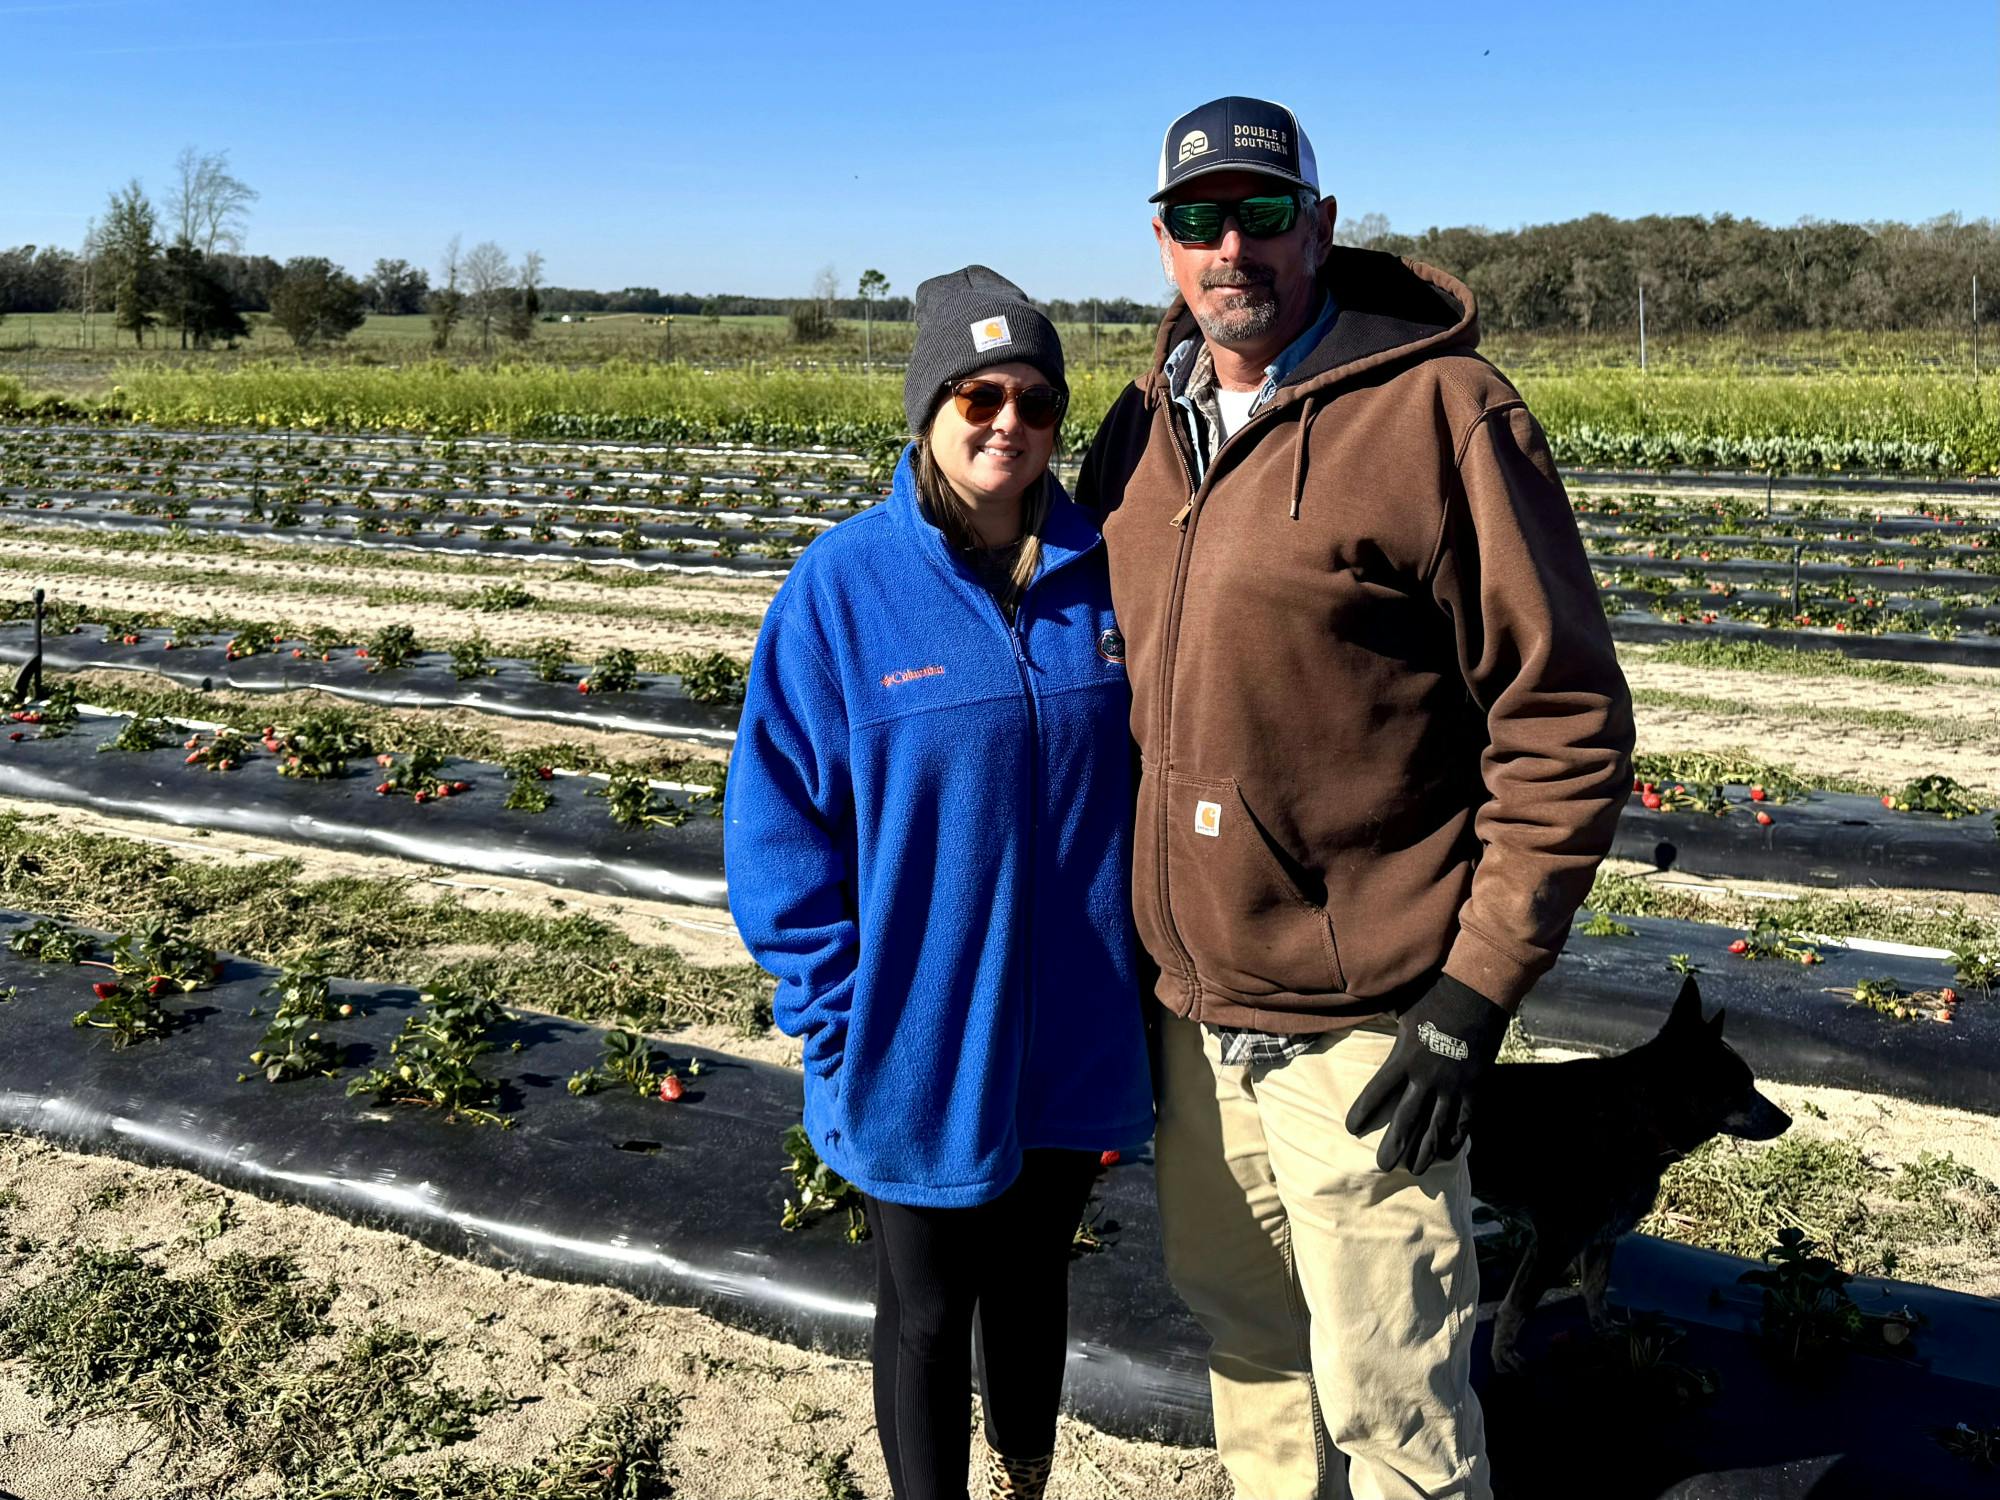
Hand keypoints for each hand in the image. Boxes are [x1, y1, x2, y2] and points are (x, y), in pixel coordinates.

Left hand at [1344, 974, 1510, 1174]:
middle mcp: (1427, 1077)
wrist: (1479, 991)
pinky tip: (1446, 1153)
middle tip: (1383, 1166)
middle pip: (1407, 1120)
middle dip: (1394, 1146)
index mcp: (1404, 1056)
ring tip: (1414, 1170)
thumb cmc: (1434, 993)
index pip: (1377, 1093)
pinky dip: (1455, 1139)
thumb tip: (1352, 1006)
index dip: (1363, 1113)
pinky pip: (1464, 1121)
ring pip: (1437, 1127)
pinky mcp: (1476, 1086)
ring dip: (1425, 1151)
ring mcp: (1454, 1085)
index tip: (1351, 1129)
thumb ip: (1380, 1019)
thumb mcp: (1399, 1005)